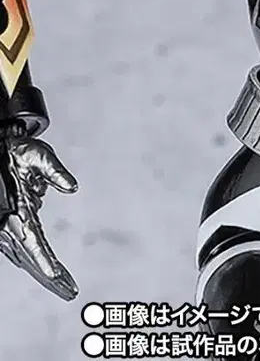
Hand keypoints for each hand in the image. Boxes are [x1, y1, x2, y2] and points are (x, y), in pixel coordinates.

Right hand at [0, 132, 78, 299]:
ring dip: (44, 272)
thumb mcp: (40, 156)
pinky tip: (50, 273)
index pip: (32, 240)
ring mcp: (6, 228)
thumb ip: (56, 173)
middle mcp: (9, 224)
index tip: (55, 275)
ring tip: (65, 287)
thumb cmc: (19, 153)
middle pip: (31, 256)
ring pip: (26, 257)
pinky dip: (36, 261)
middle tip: (69, 290)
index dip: (43, 259)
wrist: (0, 149)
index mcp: (17, 210)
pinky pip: (23, 249)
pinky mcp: (9, 226)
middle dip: (50, 276)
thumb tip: (72, 187)